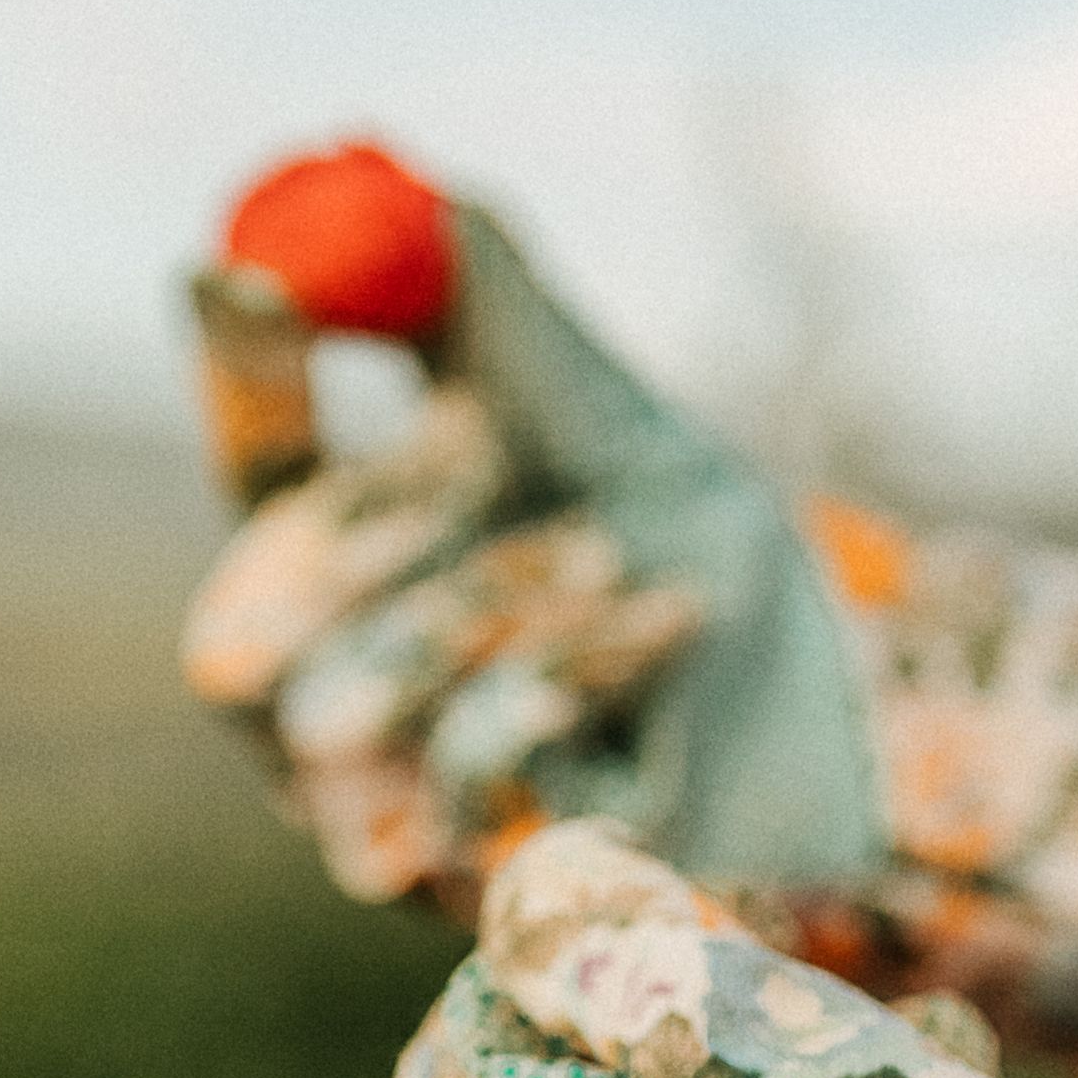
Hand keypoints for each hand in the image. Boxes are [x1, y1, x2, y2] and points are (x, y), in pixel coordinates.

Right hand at [177, 143, 1077, 1043]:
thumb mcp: (594, 408)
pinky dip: (575, 666)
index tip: (244, 275)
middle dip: (367, 529)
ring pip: (359, 706)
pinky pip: (479, 764)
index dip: (231, 386)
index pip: (242, 489)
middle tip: (465, 444)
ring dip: (501, 599)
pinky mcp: (498, 890)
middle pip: (245, 642)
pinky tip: (665, 622)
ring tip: (616, 550)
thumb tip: (398, 187)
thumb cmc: (689, 552)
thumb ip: (492, 307)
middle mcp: (327, 730)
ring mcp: (399, 832)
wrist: (845, 705)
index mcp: (336, 590)